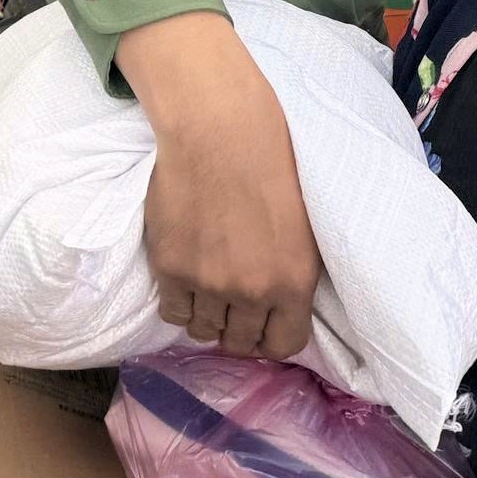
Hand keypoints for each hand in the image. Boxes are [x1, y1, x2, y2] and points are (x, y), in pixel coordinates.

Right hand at [119, 11, 320, 359]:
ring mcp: (209, 283)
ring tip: (207, 291)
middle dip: (237, 329)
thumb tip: (281, 311)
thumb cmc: (271, 166)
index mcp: (294, 282)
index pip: (284, 344)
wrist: (220, 132)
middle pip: (241, 341)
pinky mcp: (172, 269)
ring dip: (207, 316)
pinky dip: (179, 303)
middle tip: (231, 309)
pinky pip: (173, 312)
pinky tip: (185, 283)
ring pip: (204, 330)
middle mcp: (253, 291)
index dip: (271, 339)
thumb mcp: (305, 228)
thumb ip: (293, 275)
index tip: (262, 327)